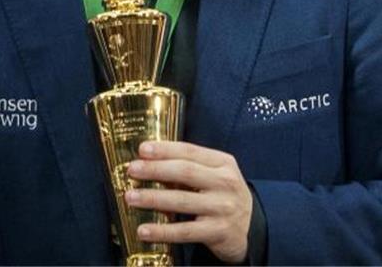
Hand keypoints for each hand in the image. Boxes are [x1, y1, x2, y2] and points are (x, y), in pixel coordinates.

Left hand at [125, 140, 252, 263]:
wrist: (250, 227)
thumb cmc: (222, 195)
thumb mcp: (214, 175)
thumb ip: (189, 168)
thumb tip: (148, 163)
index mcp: (223, 163)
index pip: (190, 151)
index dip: (165, 149)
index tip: (142, 149)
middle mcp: (225, 183)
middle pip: (186, 172)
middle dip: (155, 170)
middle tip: (132, 170)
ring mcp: (223, 207)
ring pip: (182, 201)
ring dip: (153, 198)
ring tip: (130, 197)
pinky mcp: (218, 231)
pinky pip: (185, 231)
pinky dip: (162, 231)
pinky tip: (144, 230)